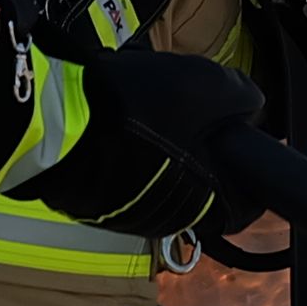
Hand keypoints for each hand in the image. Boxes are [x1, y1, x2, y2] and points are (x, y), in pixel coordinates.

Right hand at [12, 74, 238, 243]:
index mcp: (207, 203)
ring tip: (147, 105)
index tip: (241, 133)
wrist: (54, 122)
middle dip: (204, 147)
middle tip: (189, 107)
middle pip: (205, 184)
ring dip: (166, 146)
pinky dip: (131, 149)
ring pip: (167, 177)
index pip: (248, 202)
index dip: (250, 165)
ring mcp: (132, 214)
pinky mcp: (99, 203)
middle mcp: (171, 220)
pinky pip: (129, 174)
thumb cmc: (137, 109)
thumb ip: (241, 96)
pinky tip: (118, 119)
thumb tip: (252, 104)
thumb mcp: (206, 86)